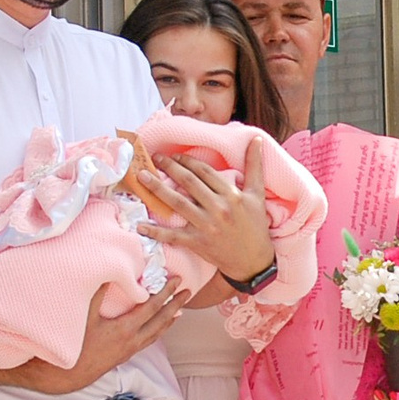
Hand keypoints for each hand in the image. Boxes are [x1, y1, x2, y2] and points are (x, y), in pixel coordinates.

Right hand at [14, 279, 189, 393]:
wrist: (70, 375)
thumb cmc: (76, 345)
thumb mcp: (85, 316)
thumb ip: (97, 293)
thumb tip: (109, 272)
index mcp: (125, 329)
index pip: (152, 307)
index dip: (166, 292)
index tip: (177, 280)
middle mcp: (133, 340)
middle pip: (161, 320)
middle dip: (175, 305)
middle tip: (188, 292)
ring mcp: (130, 349)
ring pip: (157, 333)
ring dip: (169, 319)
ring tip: (180, 310)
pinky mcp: (125, 355)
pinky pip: (148, 340)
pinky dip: (158, 331)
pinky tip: (158, 328)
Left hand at [138, 140, 275, 283]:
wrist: (253, 261)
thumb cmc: (255, 225)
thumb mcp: (257, 194)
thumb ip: (255, 166)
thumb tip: (256, 138)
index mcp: (231, 195)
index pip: (205, 172)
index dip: (188, 161)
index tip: (175, 155)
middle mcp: (218, 208)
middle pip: (189, 183)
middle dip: (170, 168)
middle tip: (155, 157)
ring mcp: (206, 226)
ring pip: (178, 203)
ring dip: (158, 189)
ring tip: (142, 176)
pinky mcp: (197, 243)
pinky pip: (173, 236)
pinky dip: (156, 231)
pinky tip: (140, 225)